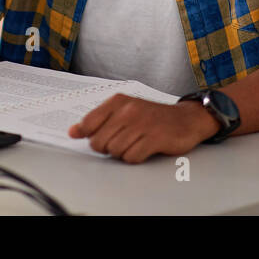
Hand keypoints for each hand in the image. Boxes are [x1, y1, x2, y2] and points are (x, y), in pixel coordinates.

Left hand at [68, 94, 217, 162]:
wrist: (186, 118)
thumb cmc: (151, 116)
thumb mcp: (123, 110)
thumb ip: (97, 120)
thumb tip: (72, 132)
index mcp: (117, 101)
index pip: (88, 123)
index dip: (89, 135)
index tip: (94, 137)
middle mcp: (128, 110)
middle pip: (99, 142)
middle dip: (107, 147)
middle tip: (122, 141)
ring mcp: (142, 124)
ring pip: (115, 151)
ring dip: (123, 152)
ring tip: (135, 142)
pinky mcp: (154, 138)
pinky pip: (132, 157)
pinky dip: (136, 157)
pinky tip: (144, 148)